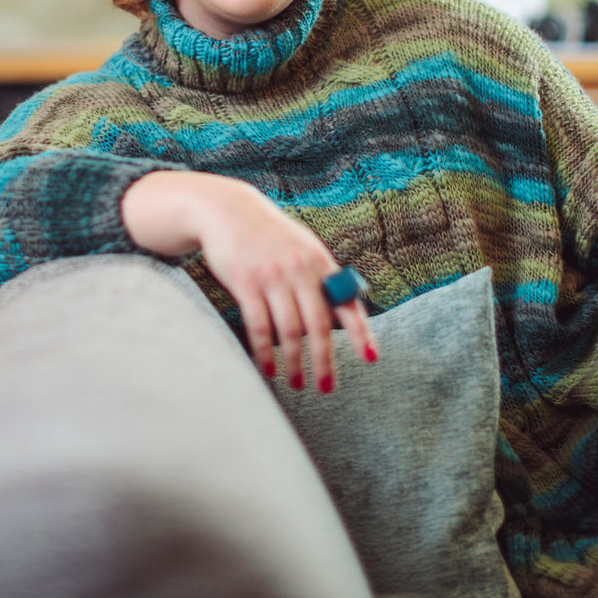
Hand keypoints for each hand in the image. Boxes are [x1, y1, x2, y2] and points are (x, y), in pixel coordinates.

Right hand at [122, 171, 377, 391]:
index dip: (360, 332)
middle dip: (324, 361)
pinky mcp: (245, 283)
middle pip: (318, 325)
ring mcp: (272, 277)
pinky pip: (259, 326)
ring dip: (294, 362)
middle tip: (326, 387)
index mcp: (320, 262)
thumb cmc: (270, 235)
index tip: (370, 359)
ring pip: (289, 330)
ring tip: (296, 383)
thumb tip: (344, 313)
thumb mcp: (302, 247)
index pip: (347, 302)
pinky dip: (265, 351)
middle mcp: (299, 270)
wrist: (227, 210)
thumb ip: (321, 277)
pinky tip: (269, 368)